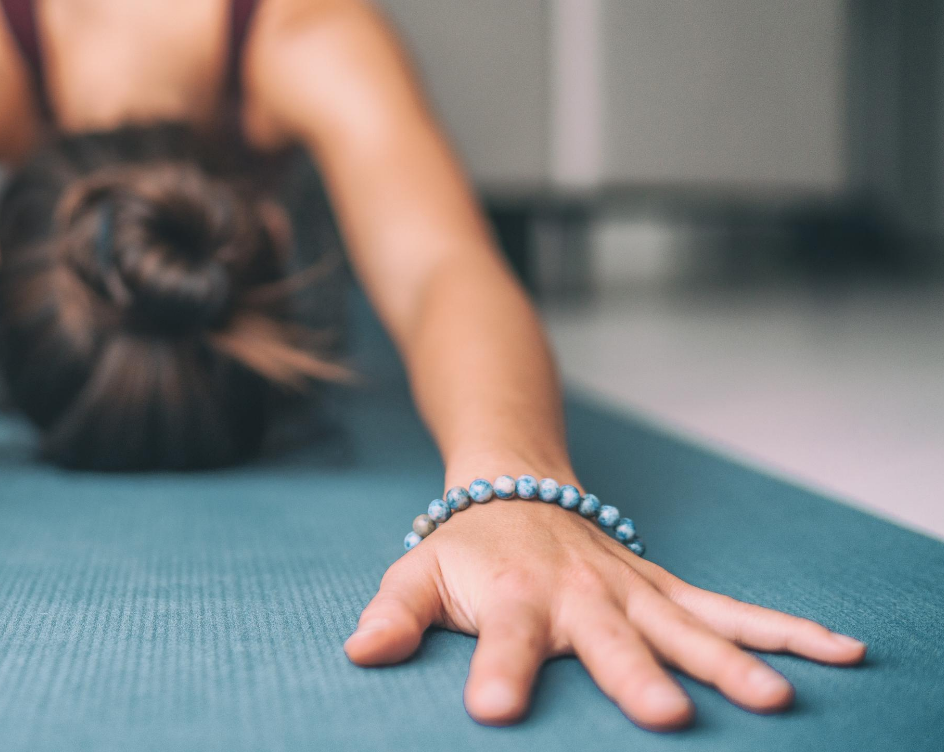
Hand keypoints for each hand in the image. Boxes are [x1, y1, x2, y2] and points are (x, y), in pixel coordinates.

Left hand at [344, 498, 865, 730]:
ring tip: (774, 700)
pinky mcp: (664, 589)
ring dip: (732, 660)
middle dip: (637, 676)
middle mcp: (580, 595)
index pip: (503, 640)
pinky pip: (729, 609)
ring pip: (688, 626)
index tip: (493, 709)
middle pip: (610, 639)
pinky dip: (784, 629)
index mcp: (513, 597)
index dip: (497, 672)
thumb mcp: (415, 574)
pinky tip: (841, 652)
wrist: (515, 484)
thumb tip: (358, 652)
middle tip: (665, 717)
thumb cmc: (463, 546)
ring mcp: (631, 592)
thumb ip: (392, 615)